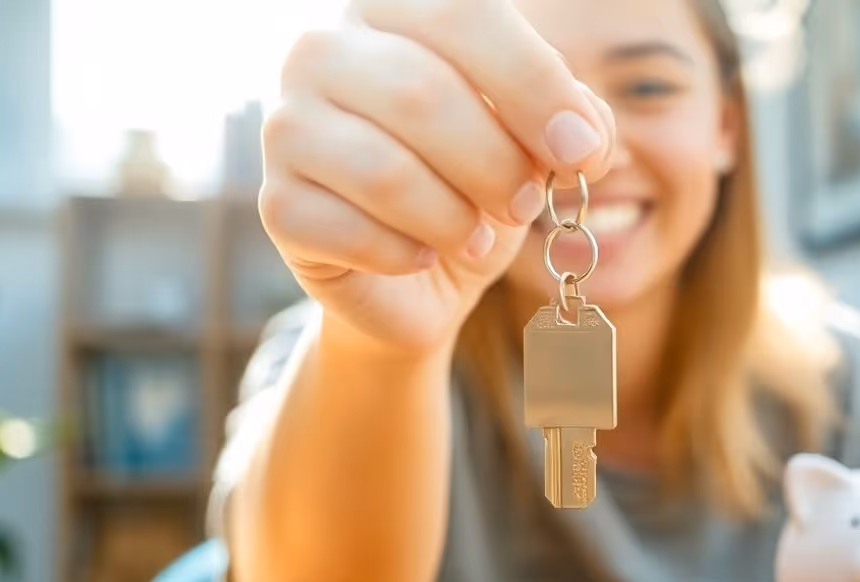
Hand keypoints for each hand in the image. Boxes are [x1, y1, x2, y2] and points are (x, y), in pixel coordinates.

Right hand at [259, 0, 615, 354]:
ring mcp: (286, 125)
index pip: (463, 16)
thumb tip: (583, 135)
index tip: (582, 150)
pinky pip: (352, 232)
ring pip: (386, 170)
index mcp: (390, 11)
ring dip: (455, 218)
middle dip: (496, 164)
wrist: (419, 276)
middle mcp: (321, 51)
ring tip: (477, 236)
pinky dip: (408, 255)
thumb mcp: (533, 143)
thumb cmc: (475, 185)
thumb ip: (570, 117)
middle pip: (421, 93)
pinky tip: (422, 256)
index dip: (532, 84)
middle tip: (527, 203)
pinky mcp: (276, 204)